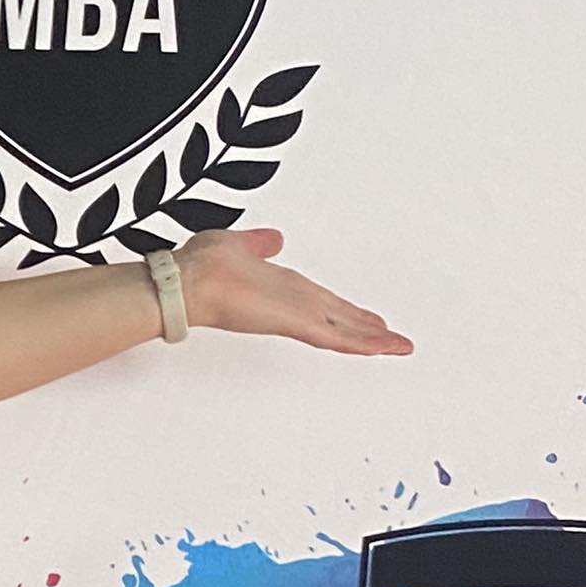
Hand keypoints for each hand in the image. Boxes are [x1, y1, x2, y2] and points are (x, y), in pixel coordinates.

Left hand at [177, 229, 410, 356]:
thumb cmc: (201, 265)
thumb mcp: (236, 245)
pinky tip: (381, 347)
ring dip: (373, 338)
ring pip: (342, 330)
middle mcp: (290, 304)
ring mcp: (292, 315)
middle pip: (338, 319)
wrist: (185, 282)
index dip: (345, 309)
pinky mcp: (292, 323)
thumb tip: (273, 238)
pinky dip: (359, 341)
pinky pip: (333, 335)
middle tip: (394, 340)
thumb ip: (258, 244)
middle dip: (367, 329)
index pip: (320, 301)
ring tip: (400, 347)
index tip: (365, 316)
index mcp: (280, 288)